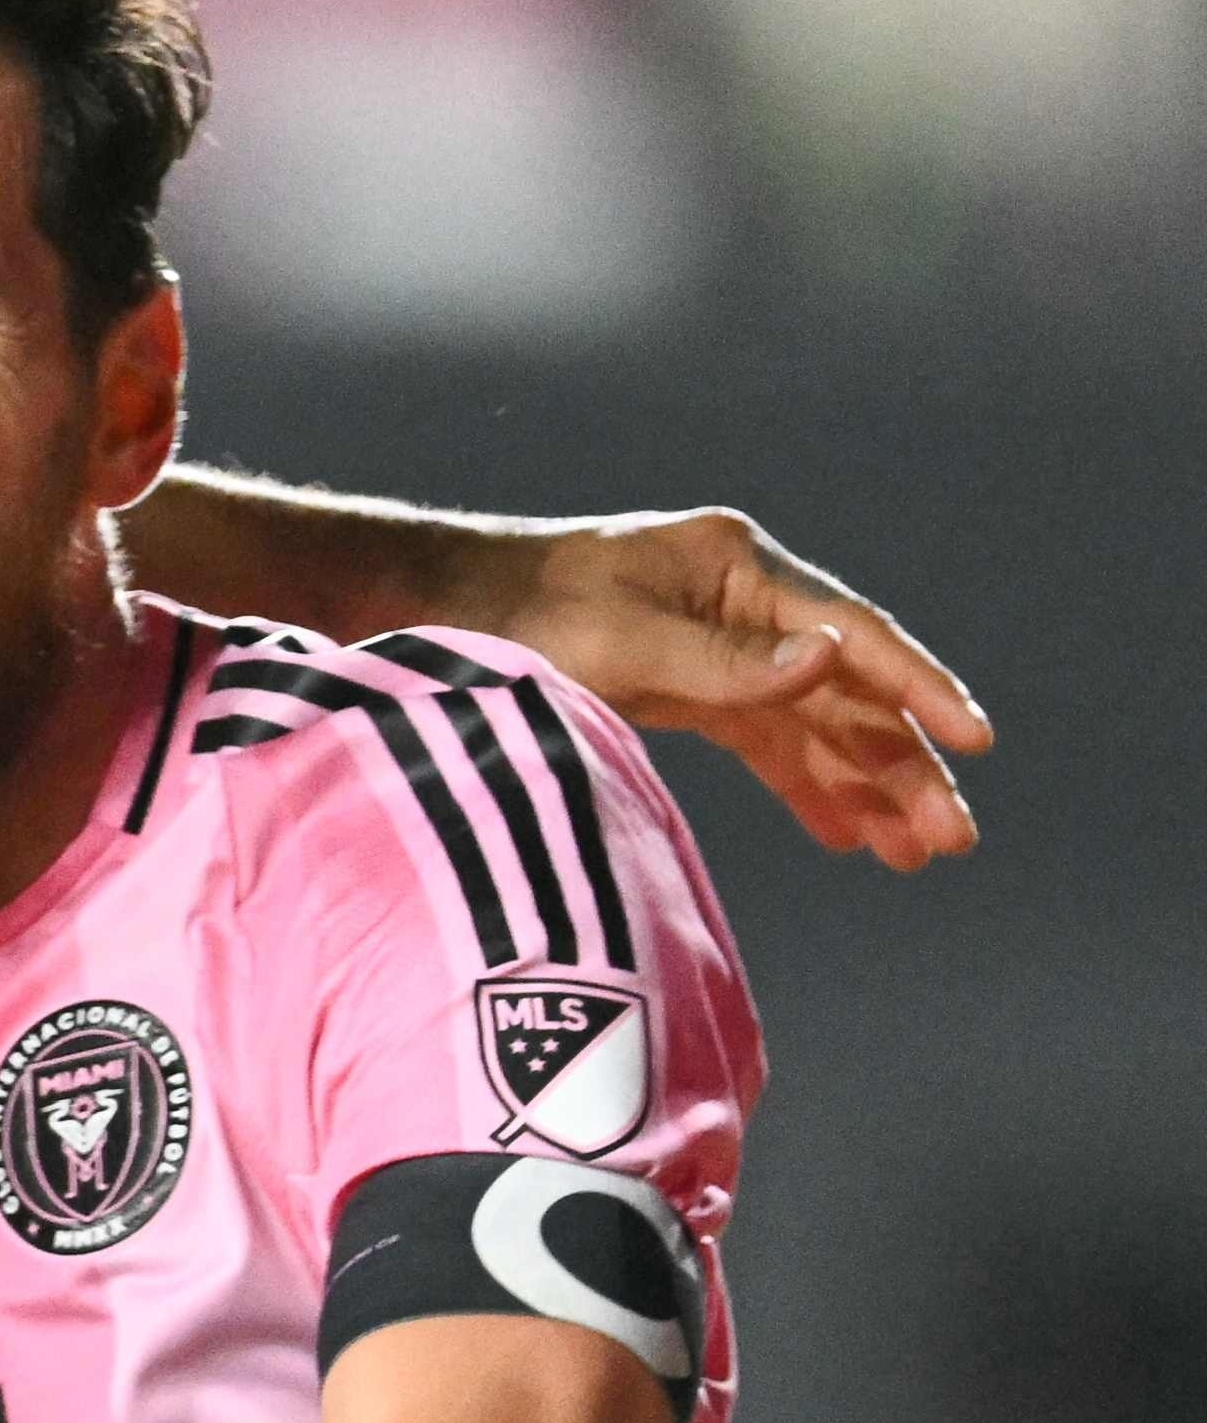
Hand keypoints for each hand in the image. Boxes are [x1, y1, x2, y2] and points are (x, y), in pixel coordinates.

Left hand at [490, 508, 989, 870]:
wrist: (446, 609)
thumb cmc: (523, 611)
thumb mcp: (618, 640)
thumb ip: (723, 659)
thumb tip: (829, 660)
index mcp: (736, 566)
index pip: (851, 631)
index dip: (918, 686)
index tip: (975, 740)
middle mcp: (743, 599)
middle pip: (844, 687)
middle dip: (901, 761)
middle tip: (951, 839)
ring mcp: (722, 642)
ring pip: (813, 721)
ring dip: (863, 784)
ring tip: (915, 856)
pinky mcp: (694, 685)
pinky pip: (767, 739)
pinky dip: (804, 784)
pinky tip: (846, 835)